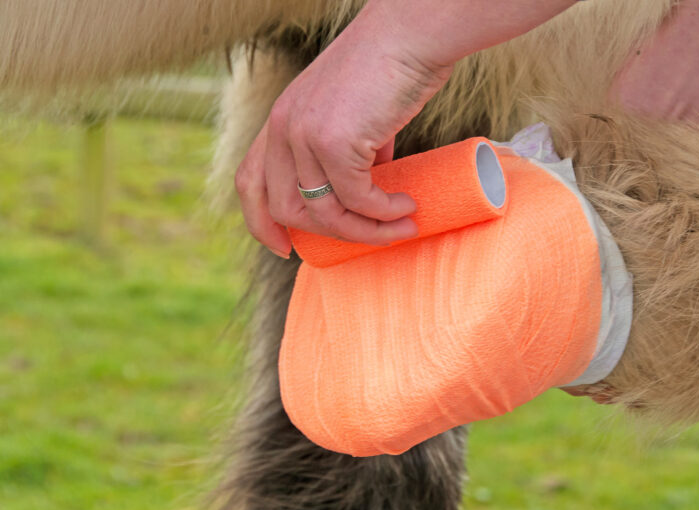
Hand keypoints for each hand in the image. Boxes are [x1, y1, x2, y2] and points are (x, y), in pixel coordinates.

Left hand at [234, 7, 452, 256]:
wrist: (411, 35)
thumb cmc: (391, 67)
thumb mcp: (353, 112)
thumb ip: (351, 147)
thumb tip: (370, 181)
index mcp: (280, 119)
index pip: (249, 182)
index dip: (261, 223)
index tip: (285, 247)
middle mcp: (283, 128)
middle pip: (285, 209)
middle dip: (331, 235)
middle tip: (373, 236)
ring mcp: (305, 135)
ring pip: (325, 212)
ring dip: (367, 230)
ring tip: (401, 226)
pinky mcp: (335, 142)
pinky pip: (357, 199)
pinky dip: (384, 212)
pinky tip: (406, 206)